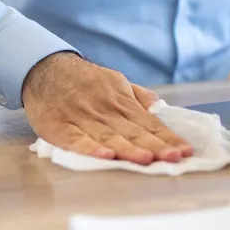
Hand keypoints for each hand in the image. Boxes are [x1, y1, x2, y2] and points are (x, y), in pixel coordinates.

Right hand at [22, 53, 192, 164]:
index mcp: (120, 101)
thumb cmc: (83, 80)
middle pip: (133, 131)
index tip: (185, 151)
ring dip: (129, 149)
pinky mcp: (59, 127)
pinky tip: (105, 156)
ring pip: (109, 136)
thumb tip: (160, 108)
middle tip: (175, 158)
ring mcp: (82, 119)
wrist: (44, 69)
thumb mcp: (114, 81)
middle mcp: (105, 110)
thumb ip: (138, 96)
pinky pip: (76, 140)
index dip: (167, 137)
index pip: (149, 123)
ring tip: (147, 160)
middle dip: (156, 146)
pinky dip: (91, 148)